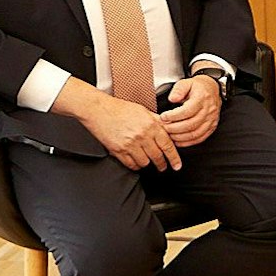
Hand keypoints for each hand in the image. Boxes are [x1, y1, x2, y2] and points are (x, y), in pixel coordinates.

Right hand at [54, 78, 181, 170]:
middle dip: (162, 164)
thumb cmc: (120, 109)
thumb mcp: (143, 111)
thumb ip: (157, 121)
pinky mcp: (118, 151)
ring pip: (145, 163)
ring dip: (147, 163)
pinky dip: (135, 165)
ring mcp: (130, 144)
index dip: (174, 158)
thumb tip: (169, 129)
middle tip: (163, 166)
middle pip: (157, 157)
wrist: (98, 110)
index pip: (168, 145)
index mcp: (151, 125)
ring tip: (146, 160)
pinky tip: (135, 160)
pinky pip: (131, 164)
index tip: (177, 165)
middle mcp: (142, 136)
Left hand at [160, 74, 223, 147]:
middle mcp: (208, 111)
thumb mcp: (186, 83)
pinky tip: (178, 141)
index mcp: (201, 99)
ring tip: (169, 134)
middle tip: (163, 128)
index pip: (187, 111)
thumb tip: (172, 98)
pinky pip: (200, 138)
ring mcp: (211, 120)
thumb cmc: (198, 87)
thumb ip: (178, 89)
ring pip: (195, 133)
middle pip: (191, 124)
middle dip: (174, 128)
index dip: (173, 116)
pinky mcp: (211, 127)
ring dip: (180, 137)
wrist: (212, 90)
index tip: (163, 117)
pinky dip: (188, 142)